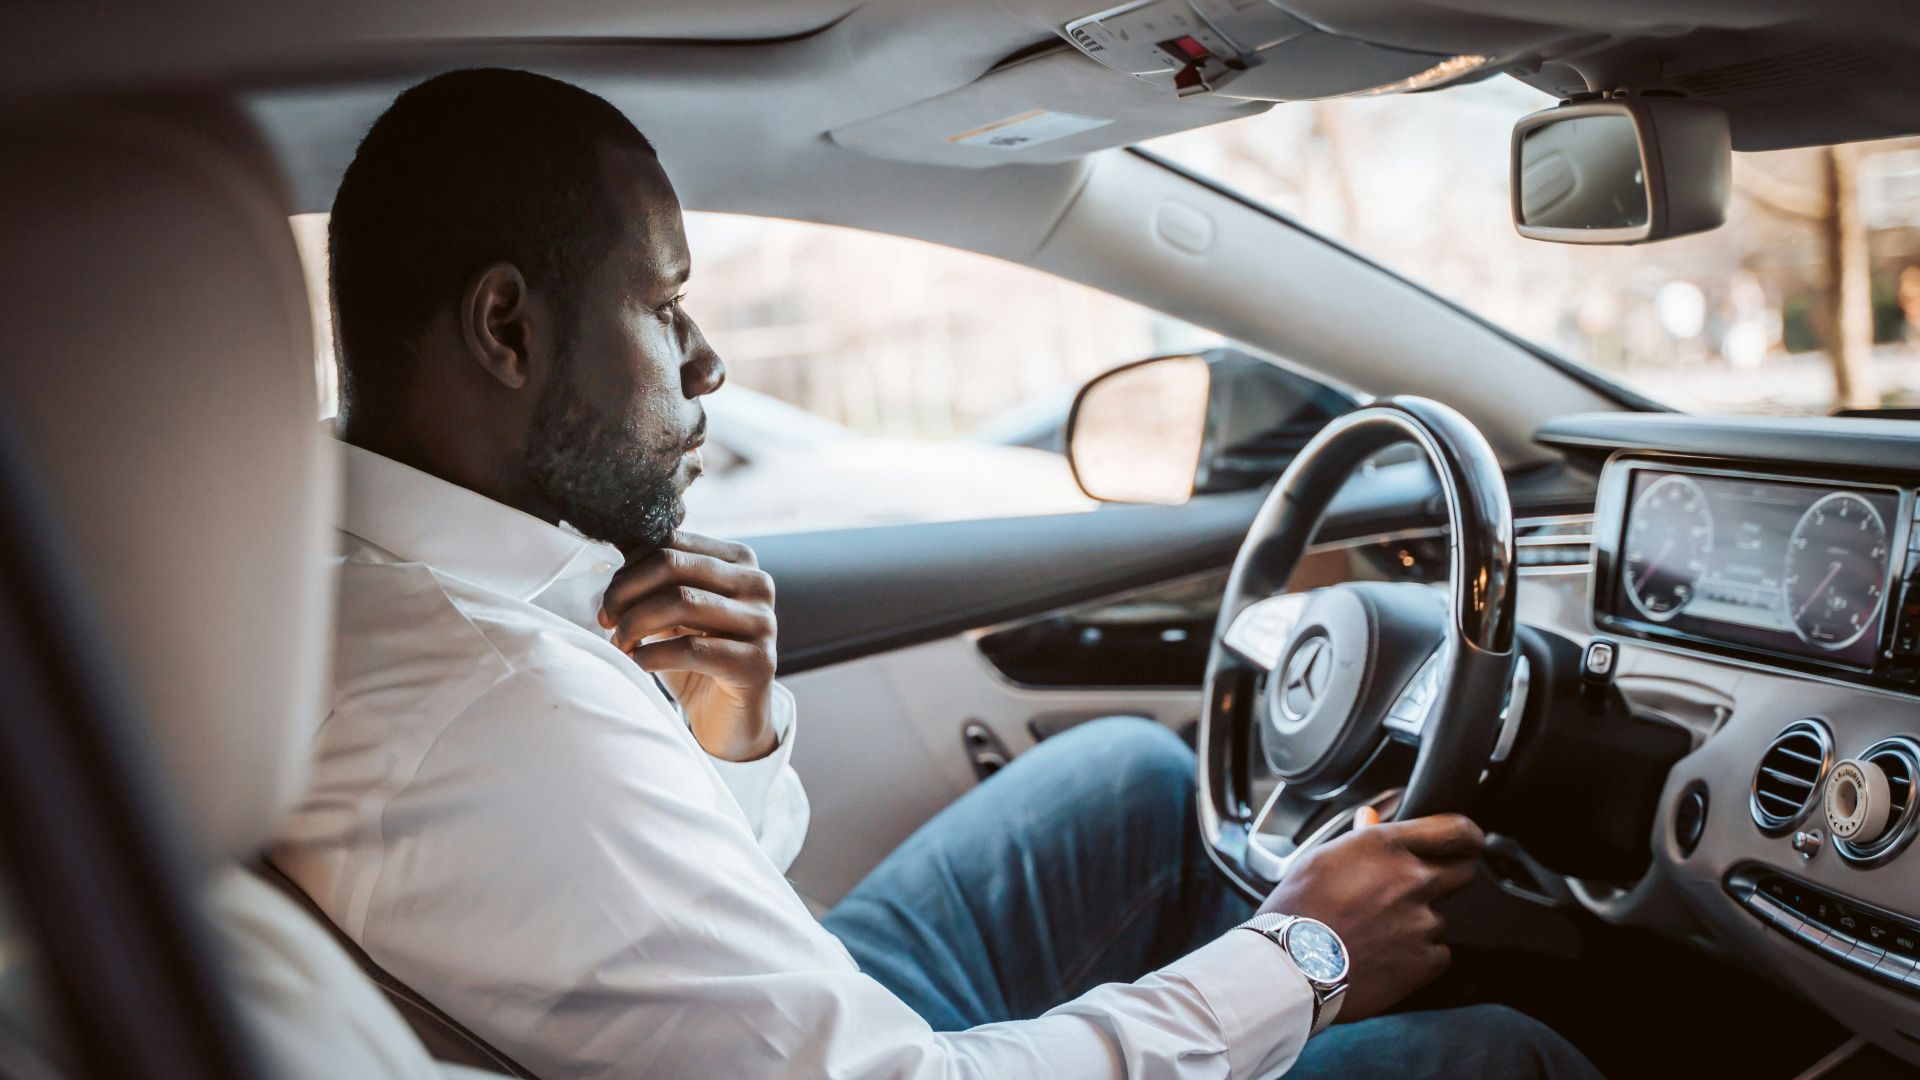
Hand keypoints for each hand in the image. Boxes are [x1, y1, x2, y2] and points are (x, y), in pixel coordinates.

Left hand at [599, 531, 778, 761]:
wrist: (729, 717)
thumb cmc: (698, 658)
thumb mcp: (675, 612)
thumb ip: (656, 581)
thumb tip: (609, 554)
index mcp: (739, 560)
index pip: (673, 542)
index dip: (630, 567)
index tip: (607, 596)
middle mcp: (757, 584)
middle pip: (675, 565)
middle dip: (627, 591)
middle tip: (605, 618)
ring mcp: (762, 623)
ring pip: (682, 602)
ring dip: (636, 623)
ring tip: (619, 643)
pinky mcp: (757, 662)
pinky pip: (692, 650)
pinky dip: (653, 654)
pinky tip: (636, 663)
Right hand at [1257, 809, 1483, 1022]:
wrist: (1291, 966)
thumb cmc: (1297, 908)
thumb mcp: (1321, 858)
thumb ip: (1359, 837)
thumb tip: (1372, 818)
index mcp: (1385, 847)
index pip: (1454, 830)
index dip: (1468, 836)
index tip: (1469, 843)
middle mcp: (1411, 879)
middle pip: (1464, 871)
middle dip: (1449, 877)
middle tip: (1416, 892)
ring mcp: (1422, 921)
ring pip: (1439, 918)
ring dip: (1418, 923)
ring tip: (1376, 934)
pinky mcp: (1426, 960)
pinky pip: (1436, 954)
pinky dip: (1417, 957)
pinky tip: (1383, 957)